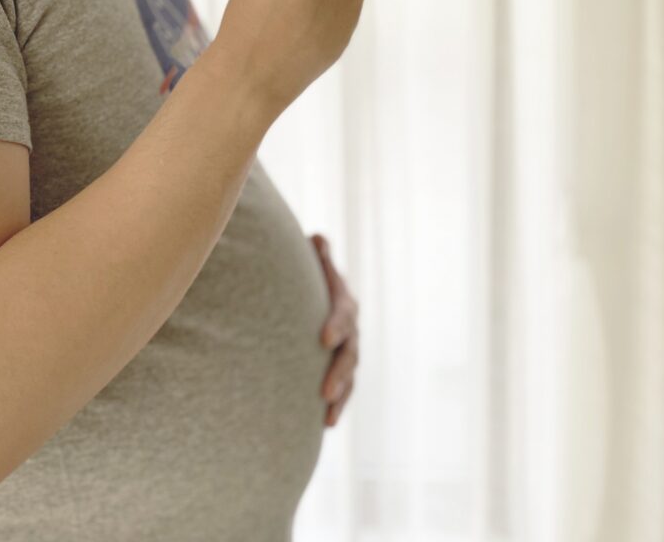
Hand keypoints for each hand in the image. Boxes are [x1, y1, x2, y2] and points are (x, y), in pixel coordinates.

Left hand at [310, 233, 358, 426]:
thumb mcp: (315, 267)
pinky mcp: (340, 371)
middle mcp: (351, 331)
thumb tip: (316, 239)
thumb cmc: (311, 280)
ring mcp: (348, 353)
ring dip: (341, 395)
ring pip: (349, 376)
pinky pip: (343, 391)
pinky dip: (337, 407)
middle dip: (339, 372)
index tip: (324, 338)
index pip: (343, 314)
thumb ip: (317, 256)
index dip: (336, 325)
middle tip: (324, 391)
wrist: (319, 302)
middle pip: (350, 353)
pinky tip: (325, 425)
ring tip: (327, 412)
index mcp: (344, 304)